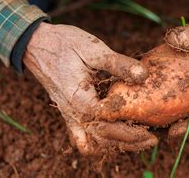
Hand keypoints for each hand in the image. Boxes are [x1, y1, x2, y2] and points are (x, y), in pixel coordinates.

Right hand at [23, 23, 157, 154]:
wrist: (36, 44)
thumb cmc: (64, 44)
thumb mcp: (93, 49)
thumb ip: (118, 63)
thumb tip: (144, 75)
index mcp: (79, 99)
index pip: (107, 125)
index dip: (130, 131)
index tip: (150, 129)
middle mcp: (72, 113)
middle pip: (101, 141)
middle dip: (128, 143)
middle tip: (151, 140)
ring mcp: (69, 116)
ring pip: (91, 144)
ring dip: (113, 144)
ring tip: (138, 140)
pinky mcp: (69, 114)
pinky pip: (82, 138)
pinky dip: (98, 141)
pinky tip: (117, 134)